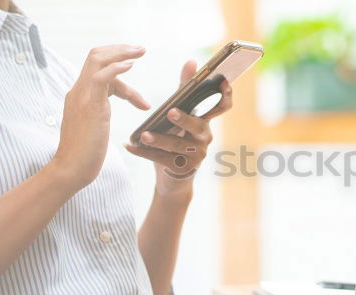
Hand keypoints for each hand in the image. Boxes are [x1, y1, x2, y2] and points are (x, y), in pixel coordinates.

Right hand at [50, 45, 150, 190]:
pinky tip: (131, 66)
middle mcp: (78, 91)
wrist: (70, 170)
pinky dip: (117, 68)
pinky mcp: (90, 106)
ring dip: (122, 53)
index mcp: (79, 95)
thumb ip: (96, 113)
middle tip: (141, 49)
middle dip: (119, 49)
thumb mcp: (92, 126)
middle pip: (95, 56)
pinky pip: (102, 78)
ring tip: (141, 52)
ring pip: (97, 60)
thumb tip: (103, 114)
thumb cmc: (84, 154)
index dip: (117, 65)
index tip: (133, 63)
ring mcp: (82, 97)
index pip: (96, 69)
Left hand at [125, 60, 232, 195]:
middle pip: (197, 126)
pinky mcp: (183, 169)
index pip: (222, 107)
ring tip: (144, 135)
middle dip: (184, 119)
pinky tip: (130, 146)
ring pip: (176, 145)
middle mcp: (205, 136)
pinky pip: (161, 159)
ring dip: (159, 140)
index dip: (225, 95)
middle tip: (171, 112)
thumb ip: (185, 87)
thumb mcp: (182, 111)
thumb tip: (192, 60)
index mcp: (206, 120)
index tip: (223, 82)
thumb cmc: (178, 136)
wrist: (173, 172)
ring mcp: (196, 154)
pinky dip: (144, 153)